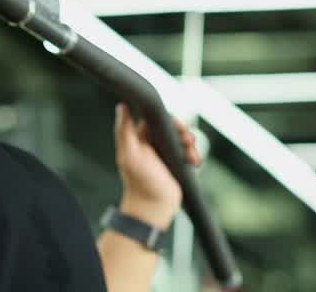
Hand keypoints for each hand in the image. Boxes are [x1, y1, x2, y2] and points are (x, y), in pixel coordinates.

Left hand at [113, 103, 200, 228]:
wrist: (152, 209)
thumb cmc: (139, 184)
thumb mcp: (130, 155)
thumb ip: (124, 131)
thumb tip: (121, 107)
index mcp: (140, 139)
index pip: (157, 118)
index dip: (170, 119)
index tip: (178, 125)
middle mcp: (153, 144)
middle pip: (173, 127)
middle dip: (183, 131)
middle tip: (188, 140)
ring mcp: (165, 154)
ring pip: (182, 139)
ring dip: (191, 143)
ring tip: (192, 154)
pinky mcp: (176, 165)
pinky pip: (188, 152)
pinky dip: (194, 154)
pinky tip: (194, 161)